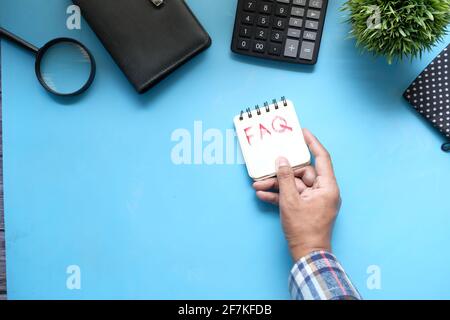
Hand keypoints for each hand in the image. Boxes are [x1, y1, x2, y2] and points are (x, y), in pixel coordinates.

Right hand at [253, 129, 340, 260]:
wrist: (306, 254)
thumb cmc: (304, 229)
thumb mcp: (290, 201)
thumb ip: (285, 178)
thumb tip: (282, 161)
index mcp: (327, 187)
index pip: (322, 158)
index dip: (312, 143)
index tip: (303, 132)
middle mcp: (323, 191)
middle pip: (302, 173)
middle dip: (282, 173)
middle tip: (265, 172)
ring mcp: (315, 200)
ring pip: (294, 185)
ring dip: (276, 185)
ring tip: (258, 186)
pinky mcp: (306, 208)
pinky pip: (293, 197)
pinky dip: (279, 196)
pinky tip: (263, 196)